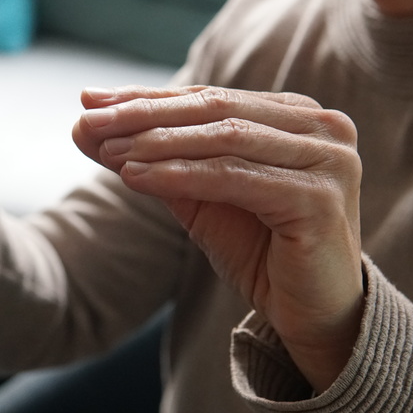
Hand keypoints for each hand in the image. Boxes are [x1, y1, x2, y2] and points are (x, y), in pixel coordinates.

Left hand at [73, 86, 364, 391]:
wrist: (313, 315)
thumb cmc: (261, 251)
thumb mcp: (199, 196)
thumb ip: (152, 157)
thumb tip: (84, 123)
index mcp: (297, 116)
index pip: (209, 97)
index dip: (147, 97)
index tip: (89, 101)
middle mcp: (322, 127)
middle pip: (216, 109)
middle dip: (145, 114)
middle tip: (88, 119)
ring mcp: (328, 161)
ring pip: (224, 139)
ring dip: (157, 143)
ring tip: (105, 149)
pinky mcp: (320, 199)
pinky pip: (235, 178)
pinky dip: (181, 175)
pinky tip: (135, 177)